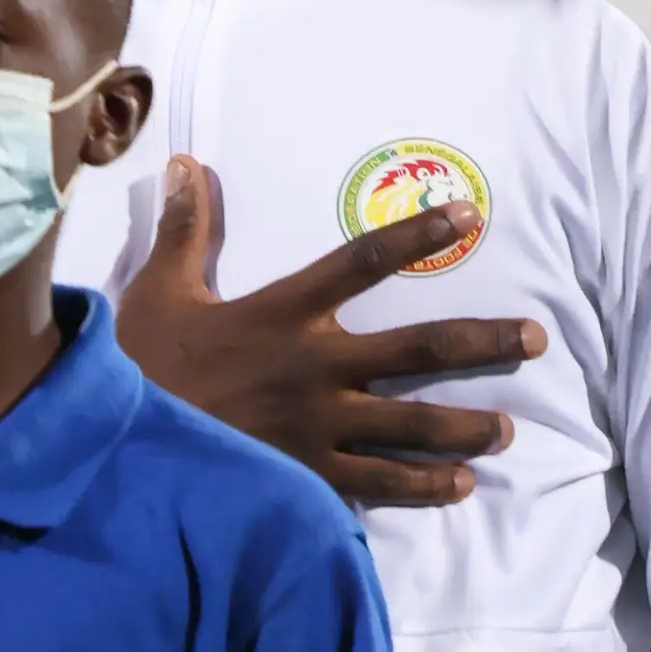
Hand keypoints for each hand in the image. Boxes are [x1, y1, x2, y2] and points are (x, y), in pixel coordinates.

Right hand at [116, 160, 543, 511]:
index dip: (418, 235)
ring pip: (410, 426)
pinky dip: (421, 487)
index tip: (469, 215)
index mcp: (283, 313)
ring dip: (464, 427)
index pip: (363, 262)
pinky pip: (376, 483)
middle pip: (418, 350)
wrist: (116, 448)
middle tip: (534, 338)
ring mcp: (316, 427)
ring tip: (504, 429)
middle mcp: (314, 368)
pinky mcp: (305, 475)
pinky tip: (458, 487)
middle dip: (482, 344)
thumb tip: (190, 164)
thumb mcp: (157, 291)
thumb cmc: (139, 365)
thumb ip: (187, 231)